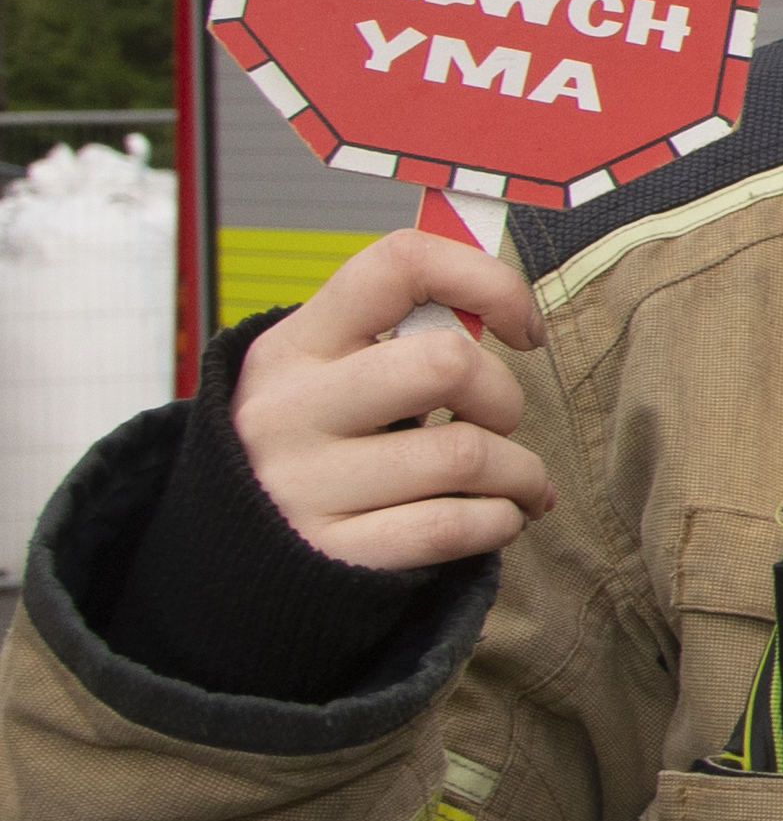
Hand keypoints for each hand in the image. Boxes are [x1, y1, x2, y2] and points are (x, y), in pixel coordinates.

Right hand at [234, 231, 553, 572]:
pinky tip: (496, 518)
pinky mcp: (331, 554)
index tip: (522, 328)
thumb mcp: (325, 376)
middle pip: (446, 365)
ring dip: (521, 472)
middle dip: (505, 396)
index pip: (399, 264)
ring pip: (465, 455)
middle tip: (499, 421)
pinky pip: (451, 527)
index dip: (487, 281)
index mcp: (295, 345)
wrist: (223, 556)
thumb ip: (400, 339)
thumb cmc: (311, 447)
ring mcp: (303, 485)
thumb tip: (509, 312)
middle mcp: (290, 409)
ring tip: (515, 481)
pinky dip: (499, 521)